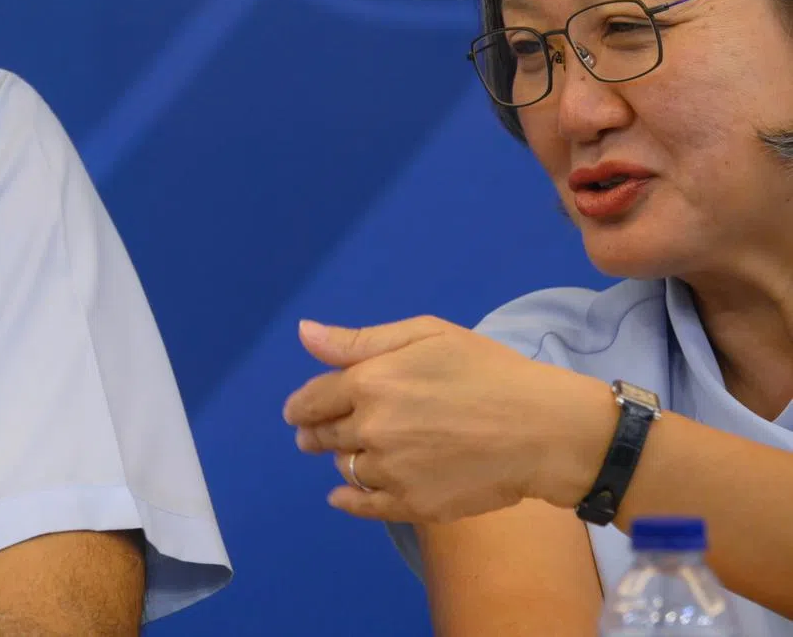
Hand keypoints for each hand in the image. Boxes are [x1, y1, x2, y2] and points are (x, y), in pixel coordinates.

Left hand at [283, 317, 615, 524]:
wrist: (540, 428)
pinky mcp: (414, 505)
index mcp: (370, 382)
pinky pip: (364, 507)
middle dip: (314, 431)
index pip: (313, 398)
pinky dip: (348, 501)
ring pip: (346, 468)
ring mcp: (392, 471)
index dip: (302, 405)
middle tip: (314, 432)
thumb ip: (358, 340)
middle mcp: (371, 429)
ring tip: (351, 451)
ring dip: (341, 458)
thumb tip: (304, 333)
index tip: (298, 410)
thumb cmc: (486, 369)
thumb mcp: (425, 334)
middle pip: (323, 434)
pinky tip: (342, 496)